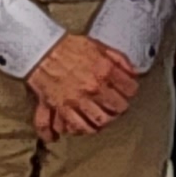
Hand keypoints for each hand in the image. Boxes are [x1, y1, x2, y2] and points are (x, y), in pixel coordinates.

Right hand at [25, 32, 141, 140]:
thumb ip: (119, 59)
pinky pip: (73, 127)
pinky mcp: (60, 108)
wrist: (41, 50)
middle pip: (116, 110)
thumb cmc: (69, 47)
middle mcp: (92, 89)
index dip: (130, 91)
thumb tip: (134, 73)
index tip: (126, 91)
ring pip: (97, 123)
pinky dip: (78, 130)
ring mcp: (76, 101)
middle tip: (114, 106)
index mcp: (104, 71)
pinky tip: (80, 127)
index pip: (130, 90)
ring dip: (102, 122)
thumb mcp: (99, 46)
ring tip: (100, 118)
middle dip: (118, 108)